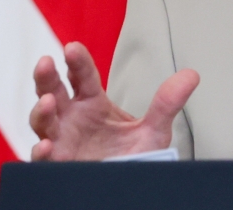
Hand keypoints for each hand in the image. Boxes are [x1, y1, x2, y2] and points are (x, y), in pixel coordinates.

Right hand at [29, 42, 198, 160]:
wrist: (128, 186)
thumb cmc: (134, 156)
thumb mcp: (153, 129)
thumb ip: (167, 103)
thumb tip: (191, 76)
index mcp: (92, 103)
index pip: (82, 76)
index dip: (77, 61)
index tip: (72, 48)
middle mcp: (72, 119)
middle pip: (52, 92)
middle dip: (47, 77)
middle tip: (46, 63)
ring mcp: (62, 141)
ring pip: (42, 123)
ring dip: (41, 112)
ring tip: (48, 102)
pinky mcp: (59, 165)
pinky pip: (43, 159)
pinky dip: (42, 153)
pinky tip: (46, 147)